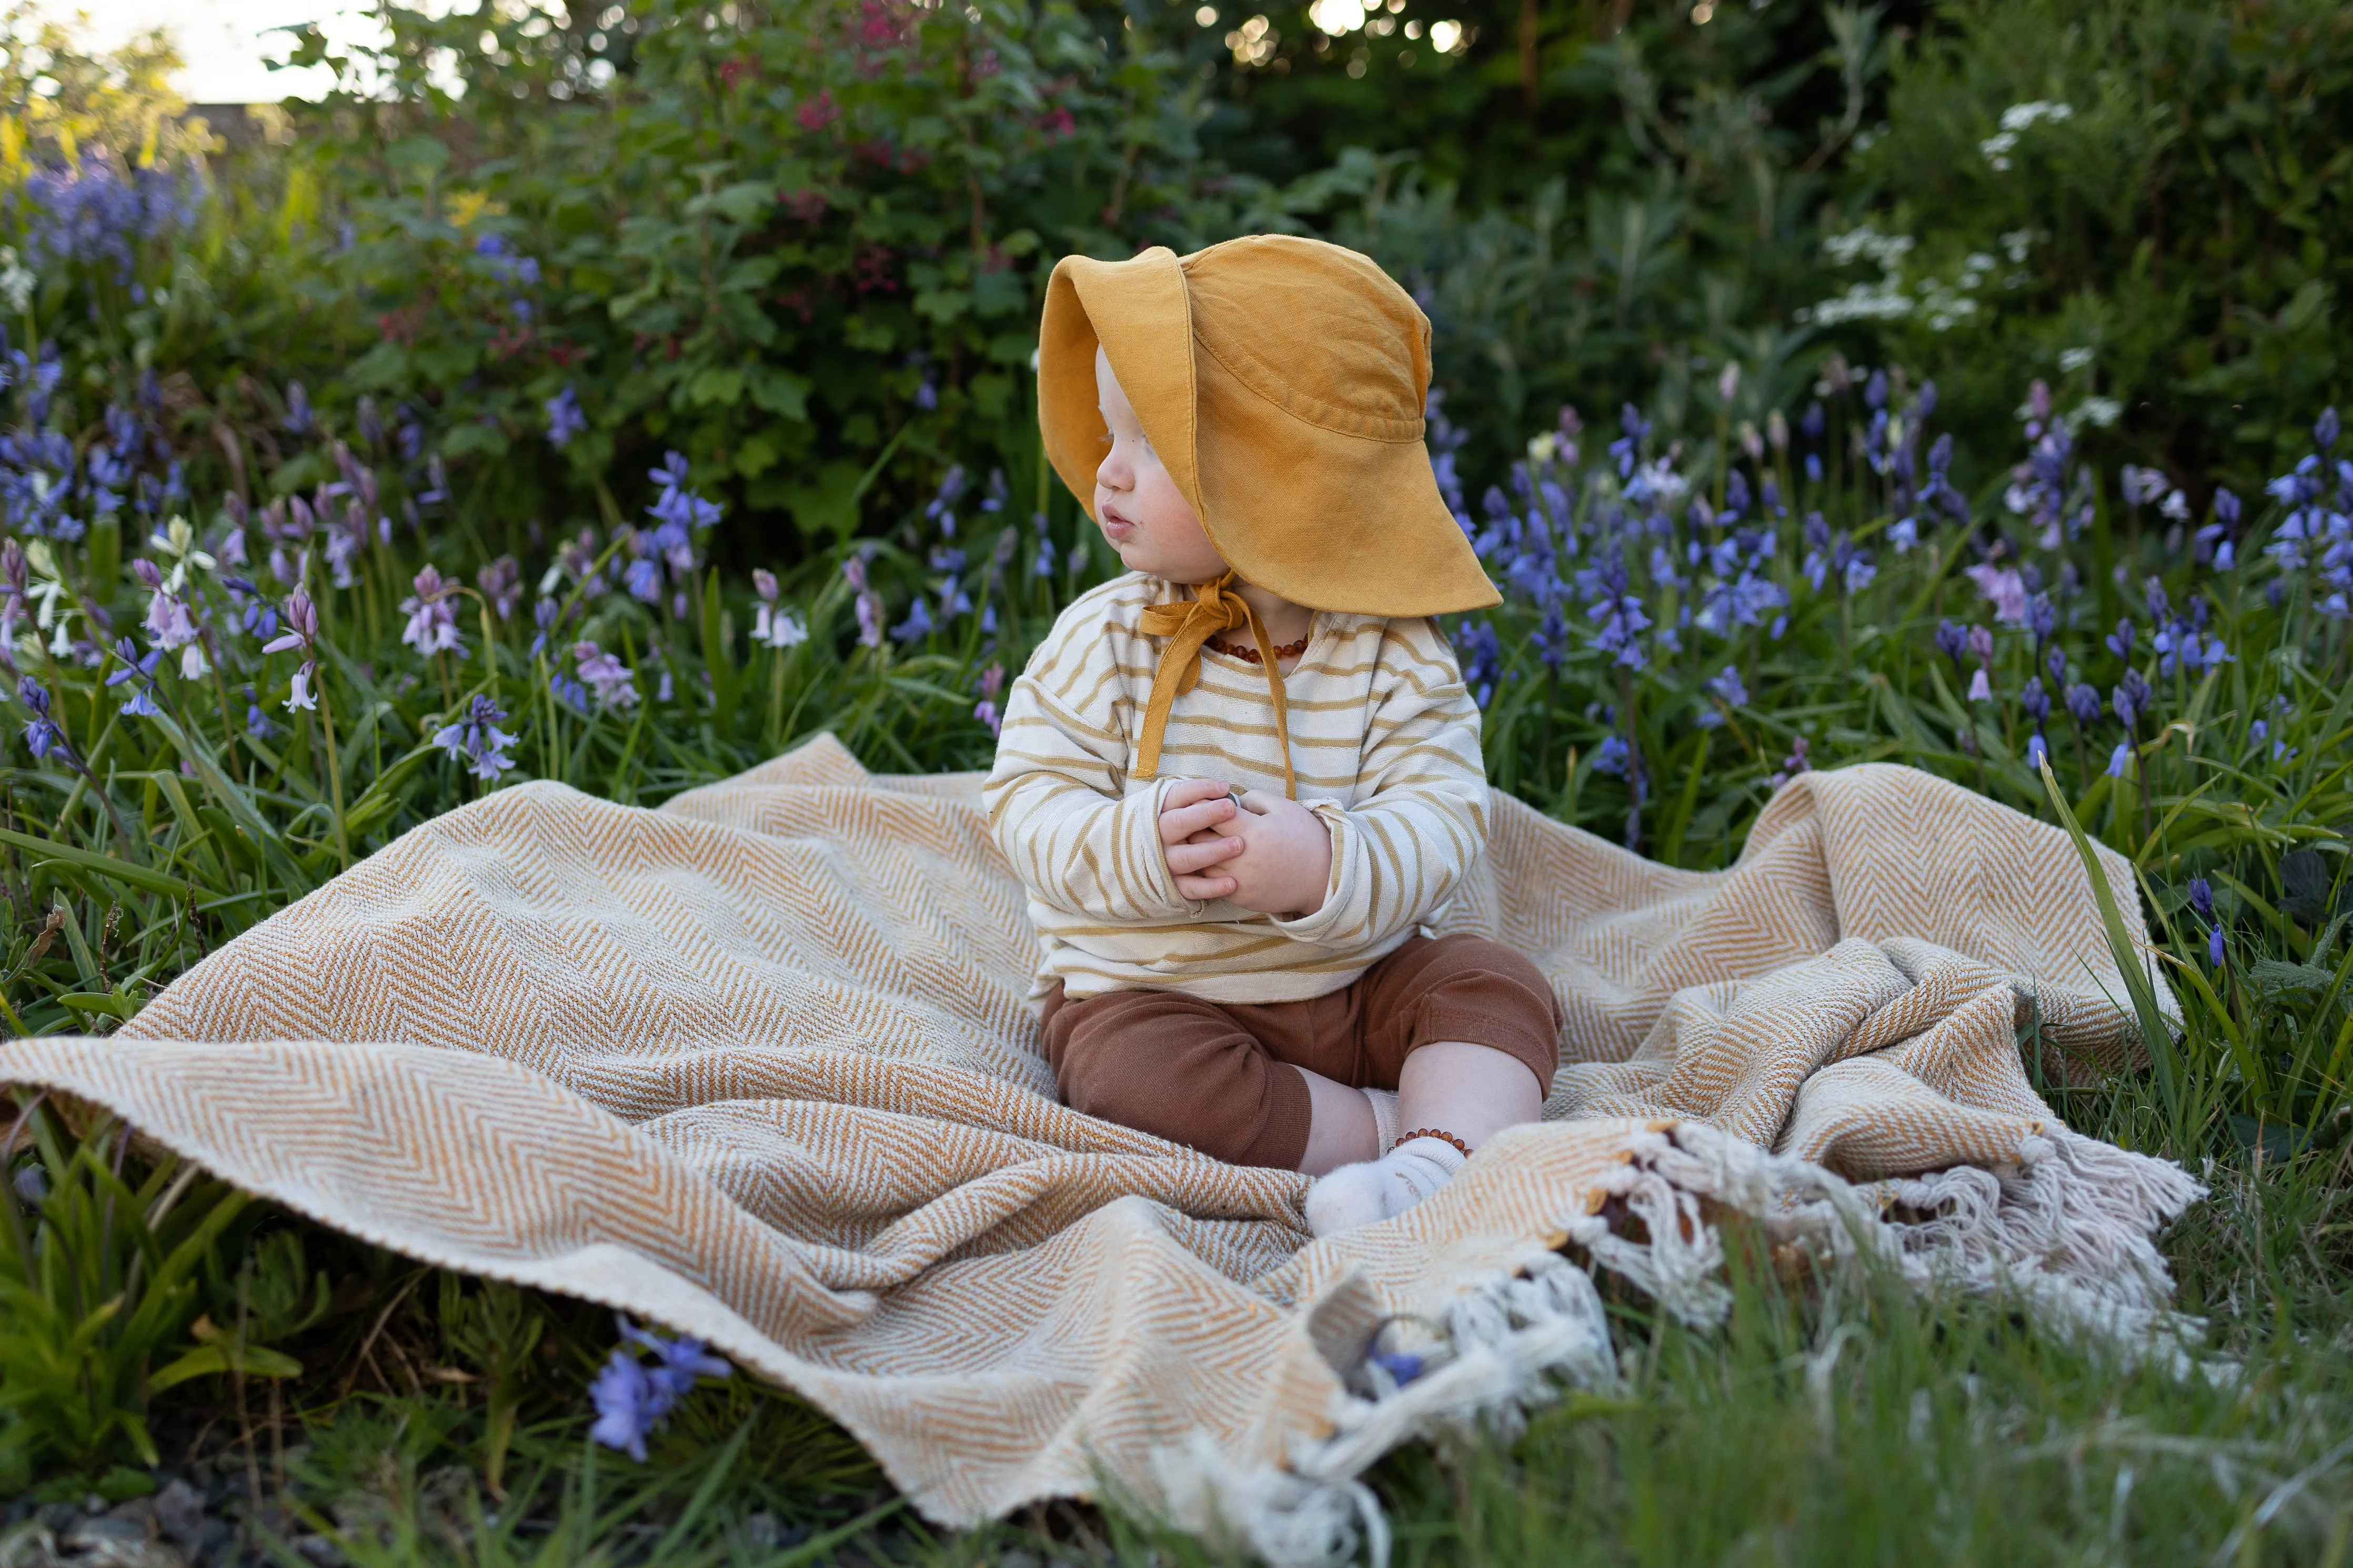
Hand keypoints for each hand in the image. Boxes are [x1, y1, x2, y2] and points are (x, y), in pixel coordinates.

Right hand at [1158, 778, 1245, 900]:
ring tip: (1238, 845)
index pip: (1177, 796)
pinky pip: (1189, 888)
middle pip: (1178, 823)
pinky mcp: (1172, 885)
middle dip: (1204, 815)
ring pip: (1186, 857)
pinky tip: (1232, 883)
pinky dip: (1209, 887)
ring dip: (1212, 851)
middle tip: (1230, 809)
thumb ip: (1197, 799)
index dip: (1199, 790)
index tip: (1225, 788)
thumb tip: (1224, 791)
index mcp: (1161, 813)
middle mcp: (1159, 837)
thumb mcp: (1180, 808)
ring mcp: (1164, 862)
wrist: (1148, 859)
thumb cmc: (1180, 827)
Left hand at [1186, 788, 1331, 915]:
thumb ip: (1254, 798)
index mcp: (1252, 830)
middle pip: (1199, 839)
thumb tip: (1229, 800)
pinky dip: (1208, 870)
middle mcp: (1241, 857)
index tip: (1204, 802)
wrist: (1324, 878)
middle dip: (1195, 827)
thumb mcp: (1284, 808)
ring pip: (1200, 863)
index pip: (1211, 814)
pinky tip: (1213, 860)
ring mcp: (1239, 880)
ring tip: (1202, 841)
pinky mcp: (1239, 897)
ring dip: (1198, 851)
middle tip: (1197, 820)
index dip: (1203, 805)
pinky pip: (1211, 883)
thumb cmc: (1305, 838)